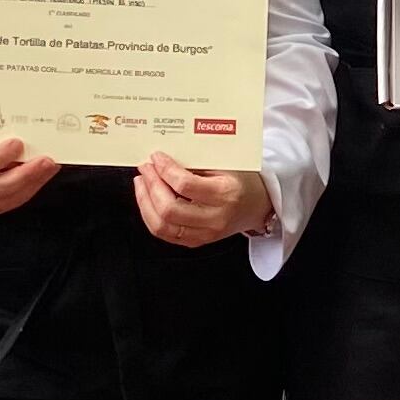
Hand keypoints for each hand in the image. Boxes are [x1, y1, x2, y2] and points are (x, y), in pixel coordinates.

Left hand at [134, 153, 273, 248]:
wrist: (258, 205)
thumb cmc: (241, 180)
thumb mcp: (225, 164)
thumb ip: (196, 162)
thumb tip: (163, 158)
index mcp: (226, 194)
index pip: (184, 185)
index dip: (164, 170)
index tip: (156, 157)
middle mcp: (215, 218)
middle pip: (169, 209)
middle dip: (151, 185)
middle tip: (145, 169)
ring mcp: (206, 234)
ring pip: (162, 225)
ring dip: (145, 202)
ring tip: (142, 183)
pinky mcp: (197, 241)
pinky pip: (165, 233)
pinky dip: (150, 216)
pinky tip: (148, 200)